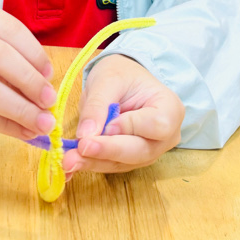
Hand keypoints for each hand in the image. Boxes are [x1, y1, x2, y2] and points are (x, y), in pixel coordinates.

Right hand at [0, 0, 56, 138]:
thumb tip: (42, 82)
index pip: (8, 29)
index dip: (34, 54)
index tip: (49, 74)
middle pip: (0, 57)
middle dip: (30, 83)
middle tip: (49, 101)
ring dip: (20, 110)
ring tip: (41, 123)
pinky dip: (2, 125)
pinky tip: (20, 132)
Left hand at [64, 54, 183, 176]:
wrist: (121, 81)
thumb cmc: (121, 74)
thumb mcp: (108, 79)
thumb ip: (98, 105)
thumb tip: (86, 135)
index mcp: (170, 108)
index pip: (157, 125)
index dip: (132, 127)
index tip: (108, 125)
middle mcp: (165, 136)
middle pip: (140, 150)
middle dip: (109, 150)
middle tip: (81, 148)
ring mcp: (149, 151)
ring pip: (123, 162)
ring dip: (94, 161)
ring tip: (69, 159)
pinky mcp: (130, 160)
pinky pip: (112, 165)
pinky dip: (91, 163)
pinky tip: (72, 162)